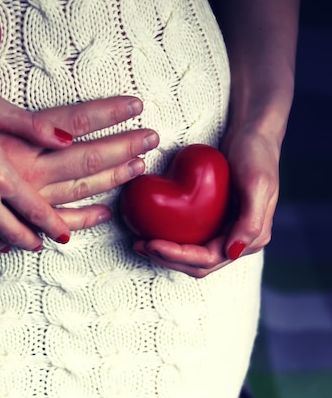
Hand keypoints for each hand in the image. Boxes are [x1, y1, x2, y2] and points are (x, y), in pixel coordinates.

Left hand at [132, 129, 280, 277]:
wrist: (252, 134)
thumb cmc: (257, 155)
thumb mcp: (258, 185)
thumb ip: (250, 222)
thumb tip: (232, 252)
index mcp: (250, 239)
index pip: (208, 260)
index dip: (178, 256)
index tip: (152, 244)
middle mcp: (236, 240)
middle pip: (196, 263)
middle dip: (167, 258)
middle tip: (140, 245)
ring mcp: (223, 230)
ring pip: (190, 254)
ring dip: (165, 253)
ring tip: (139, 242)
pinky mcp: (211, 218)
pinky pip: (187, 236)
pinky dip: (169, 237)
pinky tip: (149, 229)